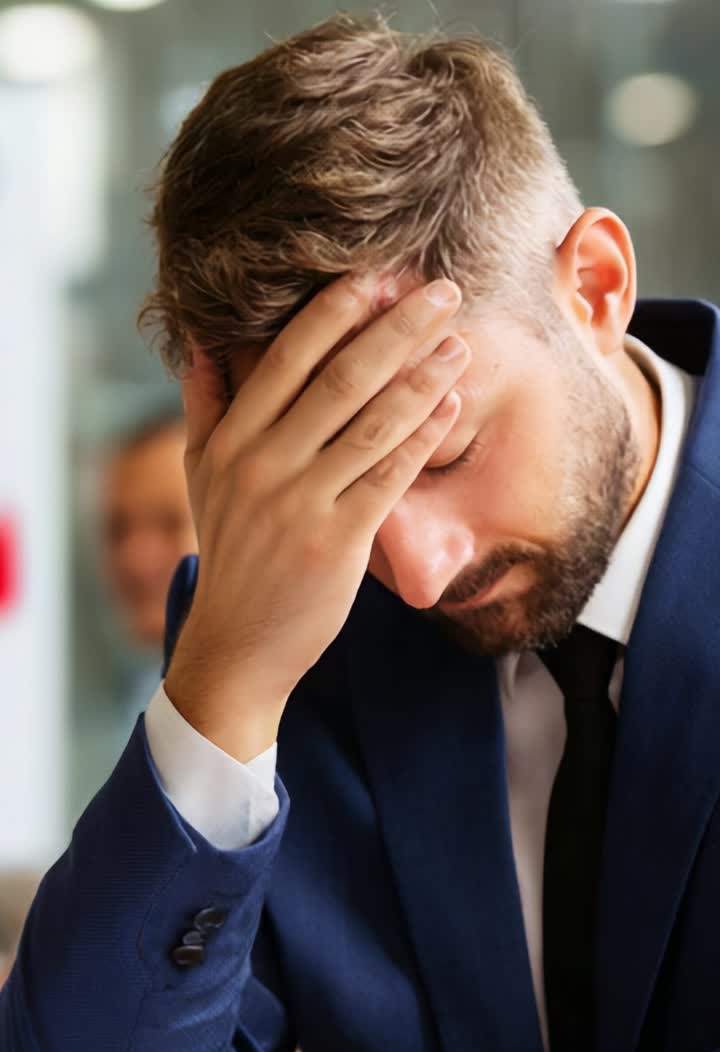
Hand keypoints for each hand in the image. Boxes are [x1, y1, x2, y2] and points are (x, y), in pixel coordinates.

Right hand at [165, 275, 469, 759]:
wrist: (239, 642)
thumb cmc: (231, 552)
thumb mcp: (200, 475)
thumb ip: (204, 405)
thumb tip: (203, 343)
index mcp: (231, 439)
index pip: (285, 357)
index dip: (333, 312)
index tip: (375, 276)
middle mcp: (262, 463)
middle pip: (339, 378)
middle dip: (396, 327)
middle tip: (441, 291)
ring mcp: (299, 502)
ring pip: (372, 422)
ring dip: (422, 376)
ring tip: (458, 341)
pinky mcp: (337, 540)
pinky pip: (389, 476)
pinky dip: (422, 437)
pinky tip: (451, 406)